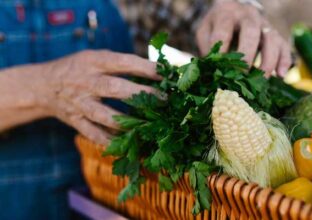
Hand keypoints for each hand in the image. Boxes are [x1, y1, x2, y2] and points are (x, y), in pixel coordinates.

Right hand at [23, 50, 158, 144]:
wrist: (43, 86)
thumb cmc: (80, 69)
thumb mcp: (97, 58)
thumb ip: (122, 65)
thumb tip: (158, 74)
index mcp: (94, 62)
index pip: (123, 62)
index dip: (145, 68)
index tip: (165, 74)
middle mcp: (86, 82)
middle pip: (115, 88)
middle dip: (141, 94)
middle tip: (164, 100)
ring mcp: (80, 103)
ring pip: (104, 115)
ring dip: (128, 122)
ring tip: (149, 126)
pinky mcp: (75, 121)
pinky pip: (93, 134)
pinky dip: (110, 141)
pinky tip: (128, 145)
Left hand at [196, 0, 291, 75]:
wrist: (234, 11)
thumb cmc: (218, 26)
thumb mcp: (206, 32)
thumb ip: (208, 48)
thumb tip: (213, 71)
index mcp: (226, 14)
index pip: (223, 31)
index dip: (222, 50)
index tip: (220, 68)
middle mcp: (248, 16)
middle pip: (251, 32)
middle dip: (247, 55)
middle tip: (242, 76)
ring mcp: (264, 24)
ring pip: (271, 39)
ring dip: (268, 61)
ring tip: (262, 80)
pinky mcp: (276, 34)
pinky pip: (284, 45)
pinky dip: (284, 61)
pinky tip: (280, 75)